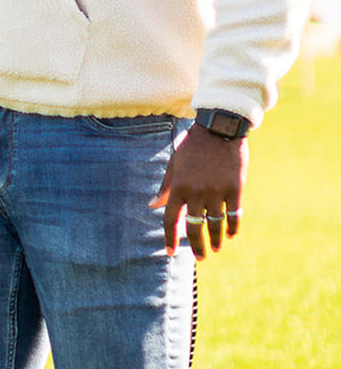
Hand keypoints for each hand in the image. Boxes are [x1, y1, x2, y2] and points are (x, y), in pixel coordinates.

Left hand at [149, 125, 248, 259]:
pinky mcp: (235, 190)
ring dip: (215, 240)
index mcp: (179, 187)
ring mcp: (217, 192)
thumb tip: (152, 206)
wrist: (219, 129)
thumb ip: (165, 187)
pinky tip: (229, 234)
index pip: (171, 219)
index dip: (170, 238)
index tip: (169, 252)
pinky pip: (234, 215)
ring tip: (215, 249)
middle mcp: (196, 193)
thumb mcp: (175, 164)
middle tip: (200, 257)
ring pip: (215, 225)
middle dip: (196, 246)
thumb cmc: (193, 147)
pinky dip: (232, 228)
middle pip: (194, 228)